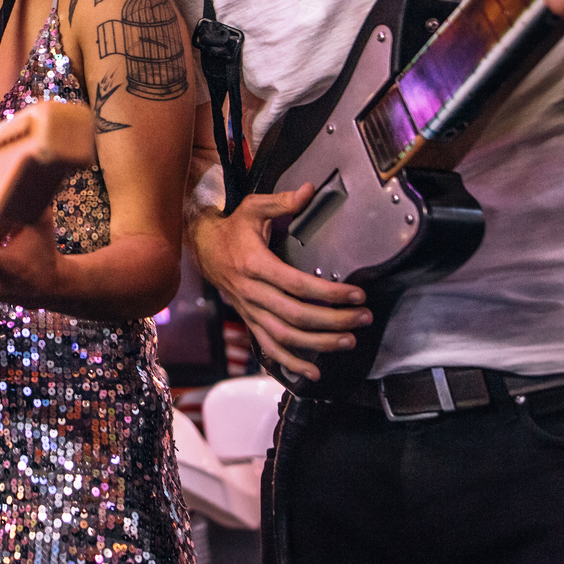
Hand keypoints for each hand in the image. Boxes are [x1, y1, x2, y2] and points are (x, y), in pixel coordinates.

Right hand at [193, 183, 369, 381]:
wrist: (202, 247)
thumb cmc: (232, 227)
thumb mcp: (253, 207)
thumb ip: (282, 201)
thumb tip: (310, 191)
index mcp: (254, 264)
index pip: (297, 285)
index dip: (329, 293)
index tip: (356, 295)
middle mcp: (250, 292)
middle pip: (295, 316)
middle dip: (333, 321)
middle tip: (362, 319)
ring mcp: (248, 310)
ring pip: (284, 337)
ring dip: (318, 344)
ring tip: (347, 341)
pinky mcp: (248, 320)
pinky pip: (269, 347)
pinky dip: (290, 364)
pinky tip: (313, 373)